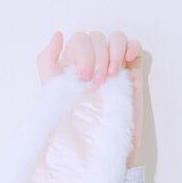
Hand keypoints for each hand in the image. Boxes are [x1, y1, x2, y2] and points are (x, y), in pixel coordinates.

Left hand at [36, 28, 144, 167]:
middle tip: (97, 83)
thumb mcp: (51, 92)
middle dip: (97, 57)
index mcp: (73, 63)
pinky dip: (132, 47)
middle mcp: (92, 61)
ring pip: (116, 37)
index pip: (80, 39)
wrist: (96, 148)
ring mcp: (112, 66)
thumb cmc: (71, 123)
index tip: (83, 78)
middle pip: (97, 37)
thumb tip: (58, 34)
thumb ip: (47, 61)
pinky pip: (134, 47)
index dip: (83, 53)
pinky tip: (128, 60)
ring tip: (112, 75)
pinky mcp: (131, 73)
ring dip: (114, 52)